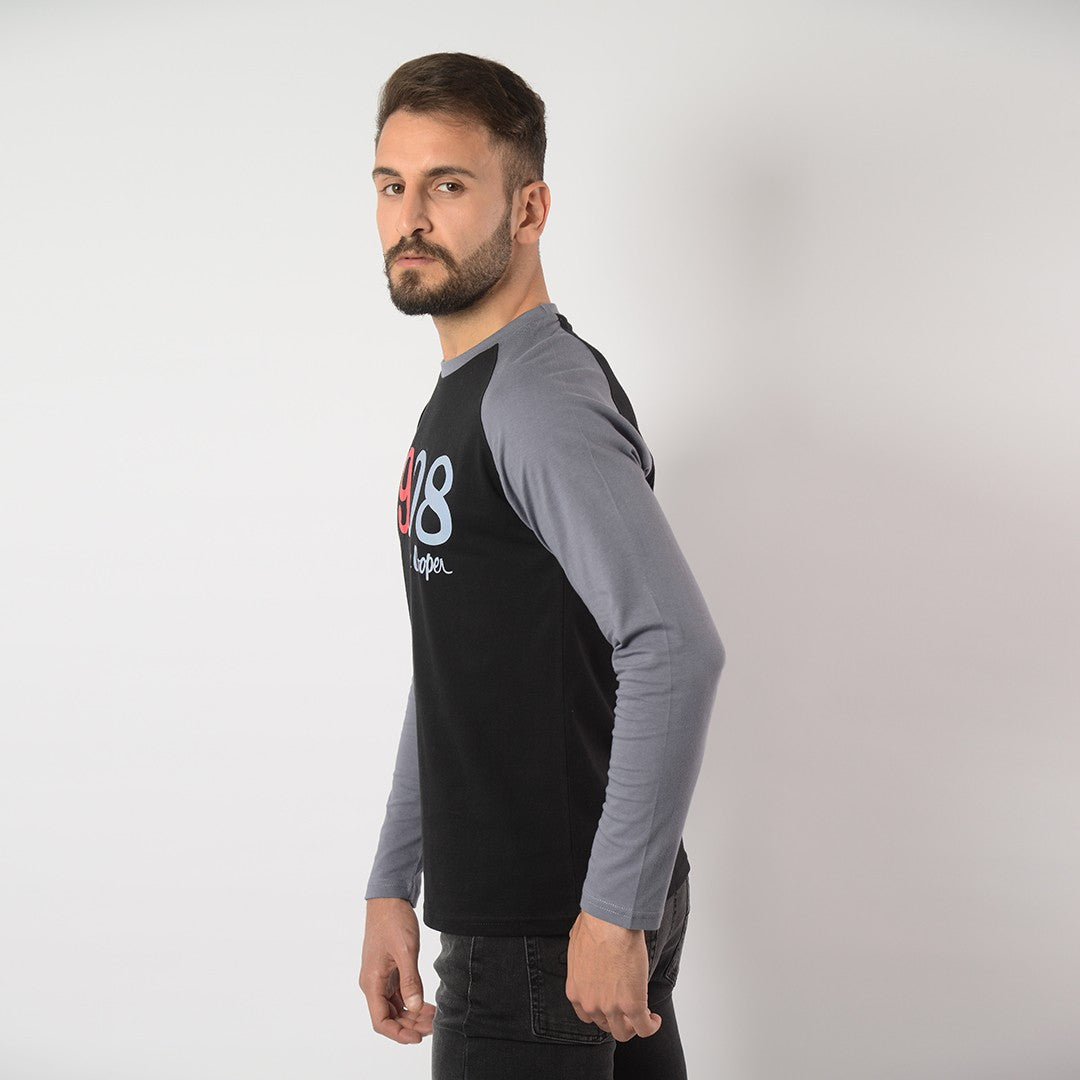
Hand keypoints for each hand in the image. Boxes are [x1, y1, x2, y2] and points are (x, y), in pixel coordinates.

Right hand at [359, 897, 435, 1043]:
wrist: (388, 898)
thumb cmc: (393, 920)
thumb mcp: (405, 950)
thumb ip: (410, 980)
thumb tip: (414, 1007)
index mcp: (371, 982)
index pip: (380, 1021)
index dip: (399, 1033)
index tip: (418, 1037)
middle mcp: (373, 984)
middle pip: (389, 1016)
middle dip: (410, 1025)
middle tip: (434, 1026)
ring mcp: (381, 977)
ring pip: (395, 1007)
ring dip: (413, 1014)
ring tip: (434, 1016)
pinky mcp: (389, 971)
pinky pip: (399, 994)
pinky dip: (412, 1001)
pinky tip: (428, 1004)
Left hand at [565, 908, 661, 1041]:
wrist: (609, 921)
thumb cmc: (594, 924)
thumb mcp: (578, 946)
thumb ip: (581, 959)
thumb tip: (587, 952)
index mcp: (575, 990)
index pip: (587, 1015)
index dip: (601, 1012)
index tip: (611, 1005)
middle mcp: (590, 1003)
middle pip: (605, 1026)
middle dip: (618, 1019)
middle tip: (628, 1010)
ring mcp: (611, 1007)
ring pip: (624, 1033)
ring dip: (634, 1026)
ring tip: (643, 1015)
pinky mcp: (632, 1004)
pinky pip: (644, 1028)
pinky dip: (651, 1026)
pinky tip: (654, 1018)